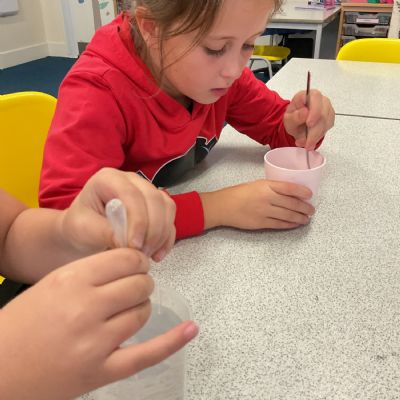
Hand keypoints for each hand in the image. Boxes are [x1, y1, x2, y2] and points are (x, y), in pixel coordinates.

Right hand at [0, 249, 197, 399]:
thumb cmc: (21, 324)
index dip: (136, 260)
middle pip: (139, 284)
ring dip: (140, 307)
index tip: (135, 265)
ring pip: (142, 312)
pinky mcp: (102, 371)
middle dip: (140, 283)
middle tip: (131, 288)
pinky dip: (173, 341)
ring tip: (124, 310)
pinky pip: (147, 354)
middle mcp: (86, 307)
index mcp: (72, 280)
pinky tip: (191, 328)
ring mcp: (96, 342)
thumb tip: (130, 264)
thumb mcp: (52, 283)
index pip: (126, 258)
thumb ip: (90, 271)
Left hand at [61, 168, 175, 261]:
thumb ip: (103, 232)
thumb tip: (126, 242)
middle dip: (152, 229)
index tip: (134, 245)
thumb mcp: (82, 229)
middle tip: (141, 253)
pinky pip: (170, 219)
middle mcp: (131, 180)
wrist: (85, 232)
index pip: (131, 194)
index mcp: (109, 179)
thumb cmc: (80, 226)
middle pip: (154, 199)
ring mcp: (146, 191)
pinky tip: (157, 255)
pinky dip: (167, 238)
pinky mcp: (156, 206)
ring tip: (147, 255)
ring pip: (167, 207)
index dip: (138, 219)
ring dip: (161, 234)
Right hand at [201, 179, 314, 229]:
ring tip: (306, 219)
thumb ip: (270, 188)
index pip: (289, 187)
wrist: (223, 206)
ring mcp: (265, 212)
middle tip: (311, 210)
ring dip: (300, 218)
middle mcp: (267, 198)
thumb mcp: (255, 184)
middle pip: (292, 203)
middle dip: (304, 208)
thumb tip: (287, 194)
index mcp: (265, 185)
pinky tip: (295, 224)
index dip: (301, 191)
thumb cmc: (237, 193)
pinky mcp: (261, 223)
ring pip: (288, 215)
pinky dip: (289, 224)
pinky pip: (279, 224)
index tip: (310, 194)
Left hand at [283, 89, 334, 149]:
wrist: (297, 124)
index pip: (316, 97)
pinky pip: (327, 128)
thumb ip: (295, 116)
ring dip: (316, 136)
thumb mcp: (288, 119)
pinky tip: (311, 140)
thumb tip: (305, 112)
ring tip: (306, 144)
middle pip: (323, 113)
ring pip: (326, 123)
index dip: (314, 111)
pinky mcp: (330, 118)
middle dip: (315, 131)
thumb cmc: (293, 118)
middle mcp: (320, 99)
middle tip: (307, 143)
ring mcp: (327, 108)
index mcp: (308, 95)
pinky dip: (319, 136)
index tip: (309, 124)